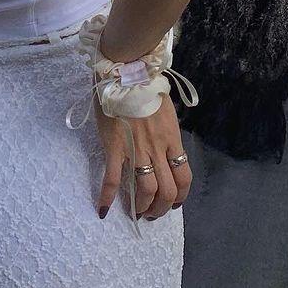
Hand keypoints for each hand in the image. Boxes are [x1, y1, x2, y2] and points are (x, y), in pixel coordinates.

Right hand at [94, 96, 190, 221]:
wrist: (127, 73)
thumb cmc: (146, 88)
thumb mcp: (166, 112)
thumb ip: (167, 133)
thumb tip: (167, 148)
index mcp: (172, 139)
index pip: (184, 177)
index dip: (180, 196)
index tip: (173, 203)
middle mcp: (157, 149)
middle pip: (167, 190)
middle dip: (161, 208)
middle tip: (152, 213)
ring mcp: (136, 149)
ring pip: (145, 190)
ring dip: (142, 207)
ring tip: (137, 212)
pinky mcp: (115, 148)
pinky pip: (112, 178)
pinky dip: (106, 197)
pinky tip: (103, 209)